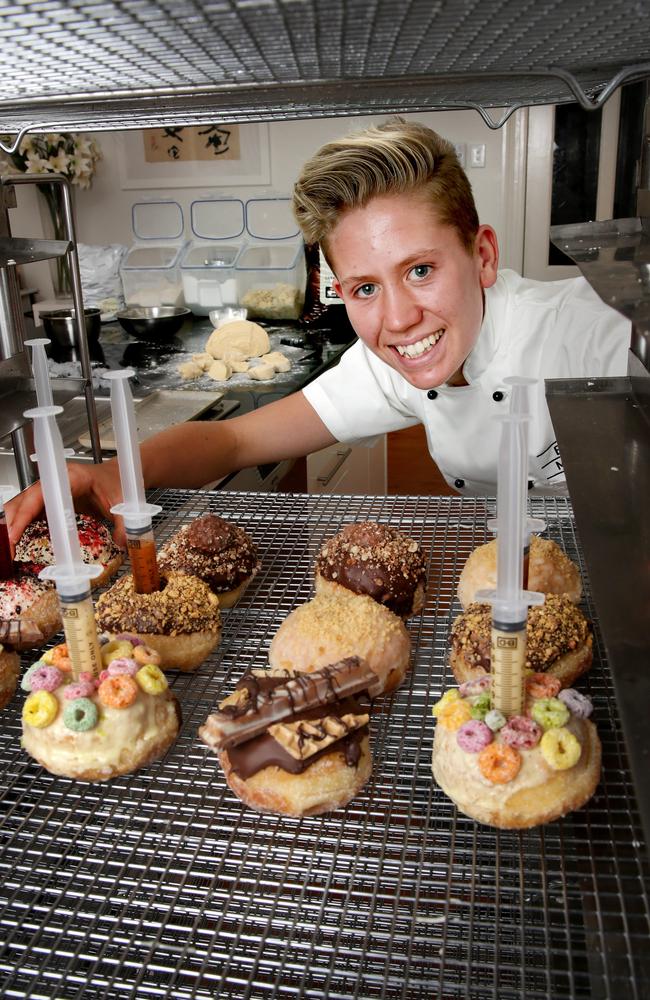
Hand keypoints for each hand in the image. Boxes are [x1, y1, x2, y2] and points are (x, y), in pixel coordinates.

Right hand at [5, 457, 125, 551]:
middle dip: (13, 521)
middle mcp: (57, 480)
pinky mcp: (54, 499)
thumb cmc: (119, 482)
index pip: (41, 493)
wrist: (123, 474)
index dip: (26, 513)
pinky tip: (21, 538)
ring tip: (12, 545)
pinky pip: (33, 510)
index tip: (16, 532)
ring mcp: (53, 489)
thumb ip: (125, 524)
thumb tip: (124, 543)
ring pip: (24, 503)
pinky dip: (24, 523)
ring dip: (15, 522)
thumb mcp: (124, 503)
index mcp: (73, 476)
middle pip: (25, 498)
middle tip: (10, 545)